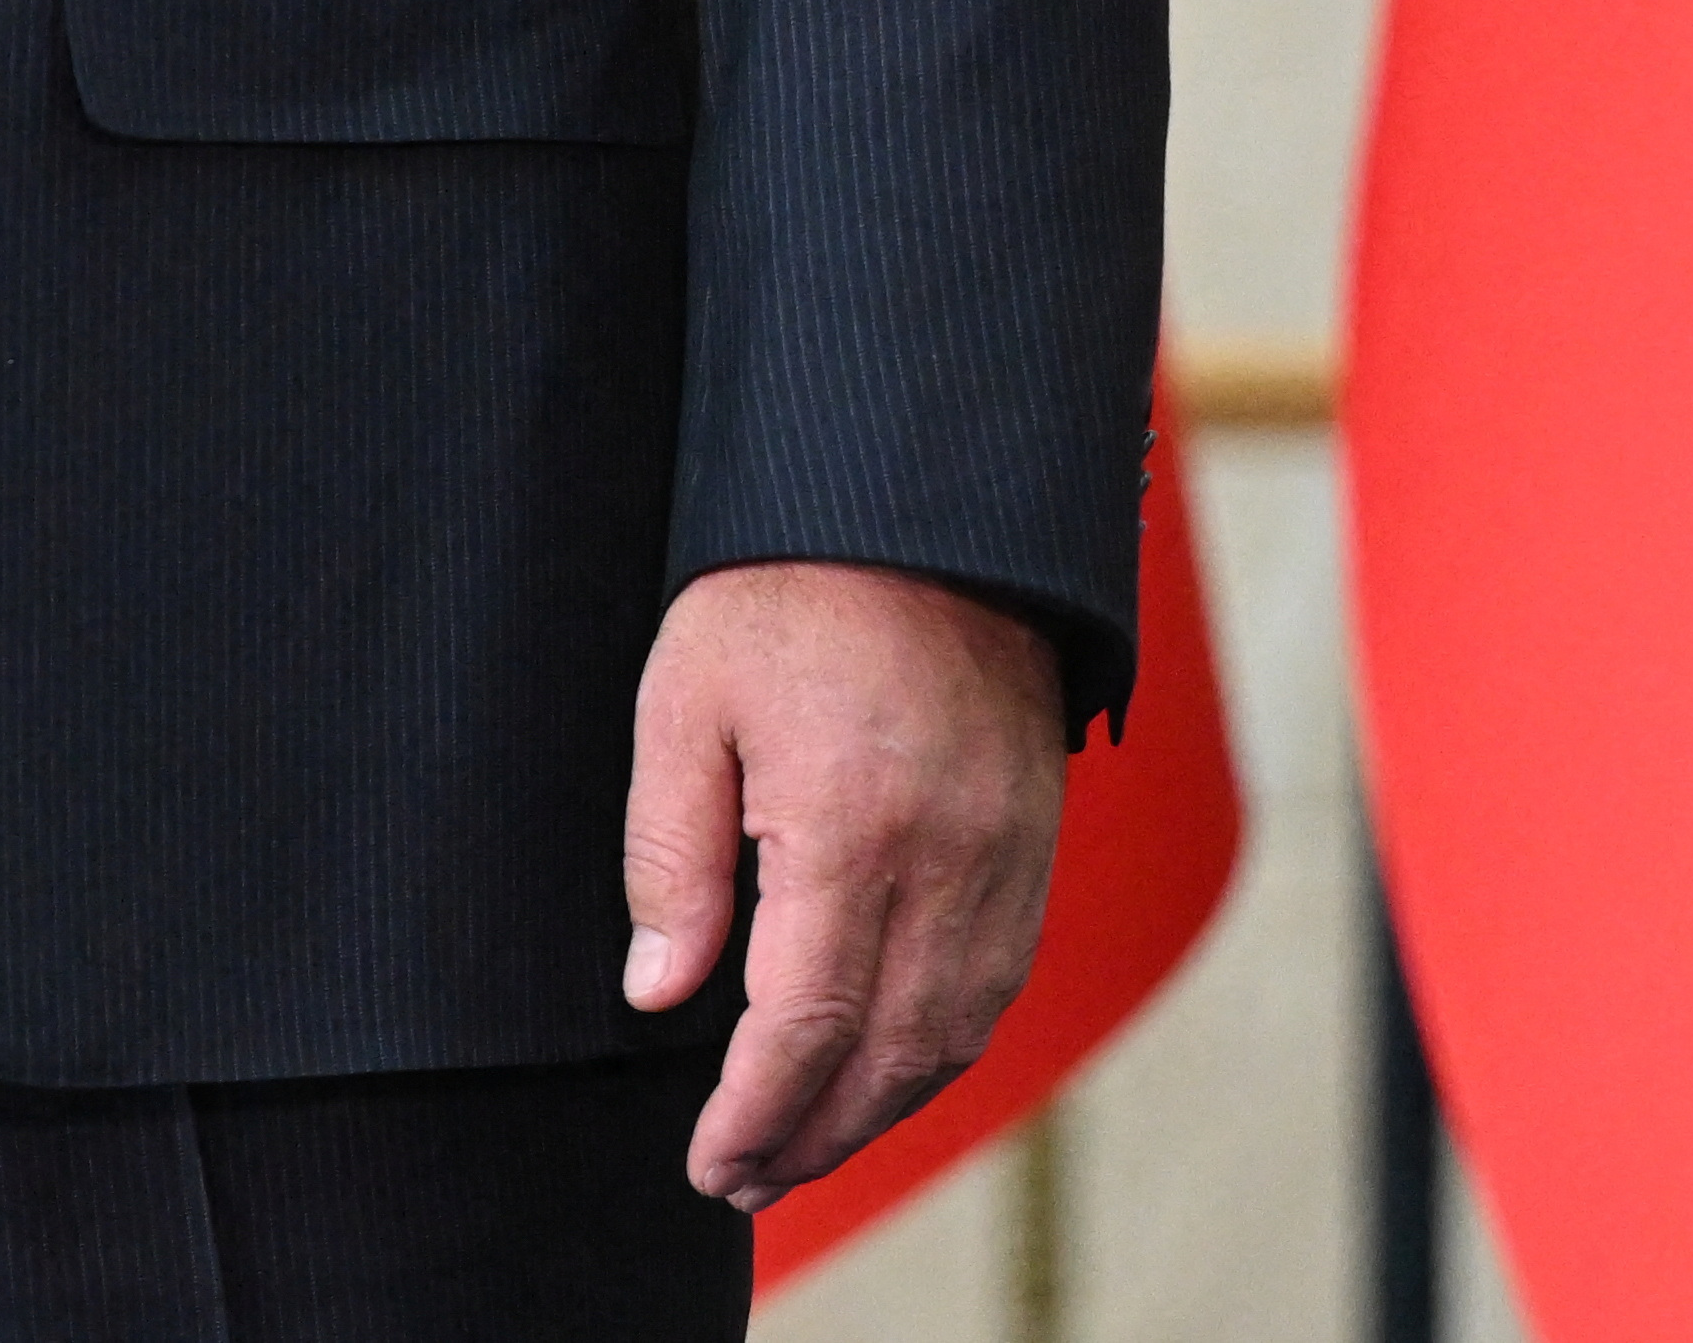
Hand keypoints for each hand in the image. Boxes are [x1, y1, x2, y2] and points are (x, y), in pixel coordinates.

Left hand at [622, 559, 1070, 1203]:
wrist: (925, 512)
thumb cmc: (786, 590)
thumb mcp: (685, 697)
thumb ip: (670, 853)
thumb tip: (658, 991)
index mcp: (852, 827)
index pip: (805, 1023)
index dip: (756, 1113)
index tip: (710, 1163)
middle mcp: (949, 863)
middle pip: (887, 1055)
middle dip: (813, 1136)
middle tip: (744, 1180)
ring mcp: (1008, 863)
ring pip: (952, 1037)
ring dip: (877, 1110)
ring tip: (799, 1146)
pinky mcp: (1034, 851)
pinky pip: (995, 988)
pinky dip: (935, 1052)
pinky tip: (879, 1070)